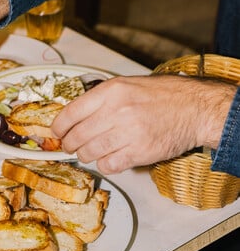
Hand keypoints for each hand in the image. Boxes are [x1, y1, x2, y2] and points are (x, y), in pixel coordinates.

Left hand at [51, 74, 235, 173]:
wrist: (194, 109)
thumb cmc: (163, 96)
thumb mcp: (128, 85)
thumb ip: (101, 99)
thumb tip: (75, 116)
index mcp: (111, 91)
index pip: (70, 113)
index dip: (58, 127)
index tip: (56, 132)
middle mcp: (116, 111)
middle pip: (76, 136)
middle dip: (70, 144)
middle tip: (71, 146)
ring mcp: (127, 133)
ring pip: (89, 152)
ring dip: (86, 155)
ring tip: (91, 152)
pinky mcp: (138, 152)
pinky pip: (108, 165)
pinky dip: (105, 165)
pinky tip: (111, 158)